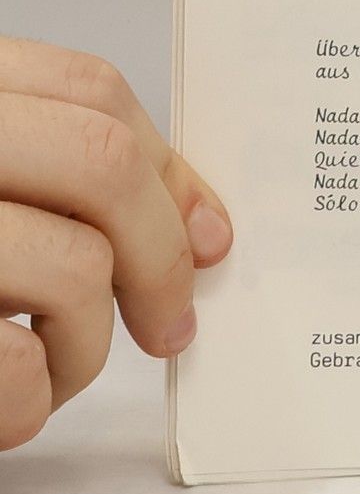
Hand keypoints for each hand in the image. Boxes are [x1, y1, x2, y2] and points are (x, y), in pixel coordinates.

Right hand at [0, 37, 231, 449]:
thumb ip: (51, 178)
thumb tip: (203, 227)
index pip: (86, 87)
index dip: (165, 163)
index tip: (204, 234)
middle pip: (100, 160)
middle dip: (159, 252)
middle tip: (170, 323)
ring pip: (70, 266)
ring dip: (85, 345)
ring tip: (48, 372)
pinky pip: (13, 359)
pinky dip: (28, 401)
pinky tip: (4, 405)